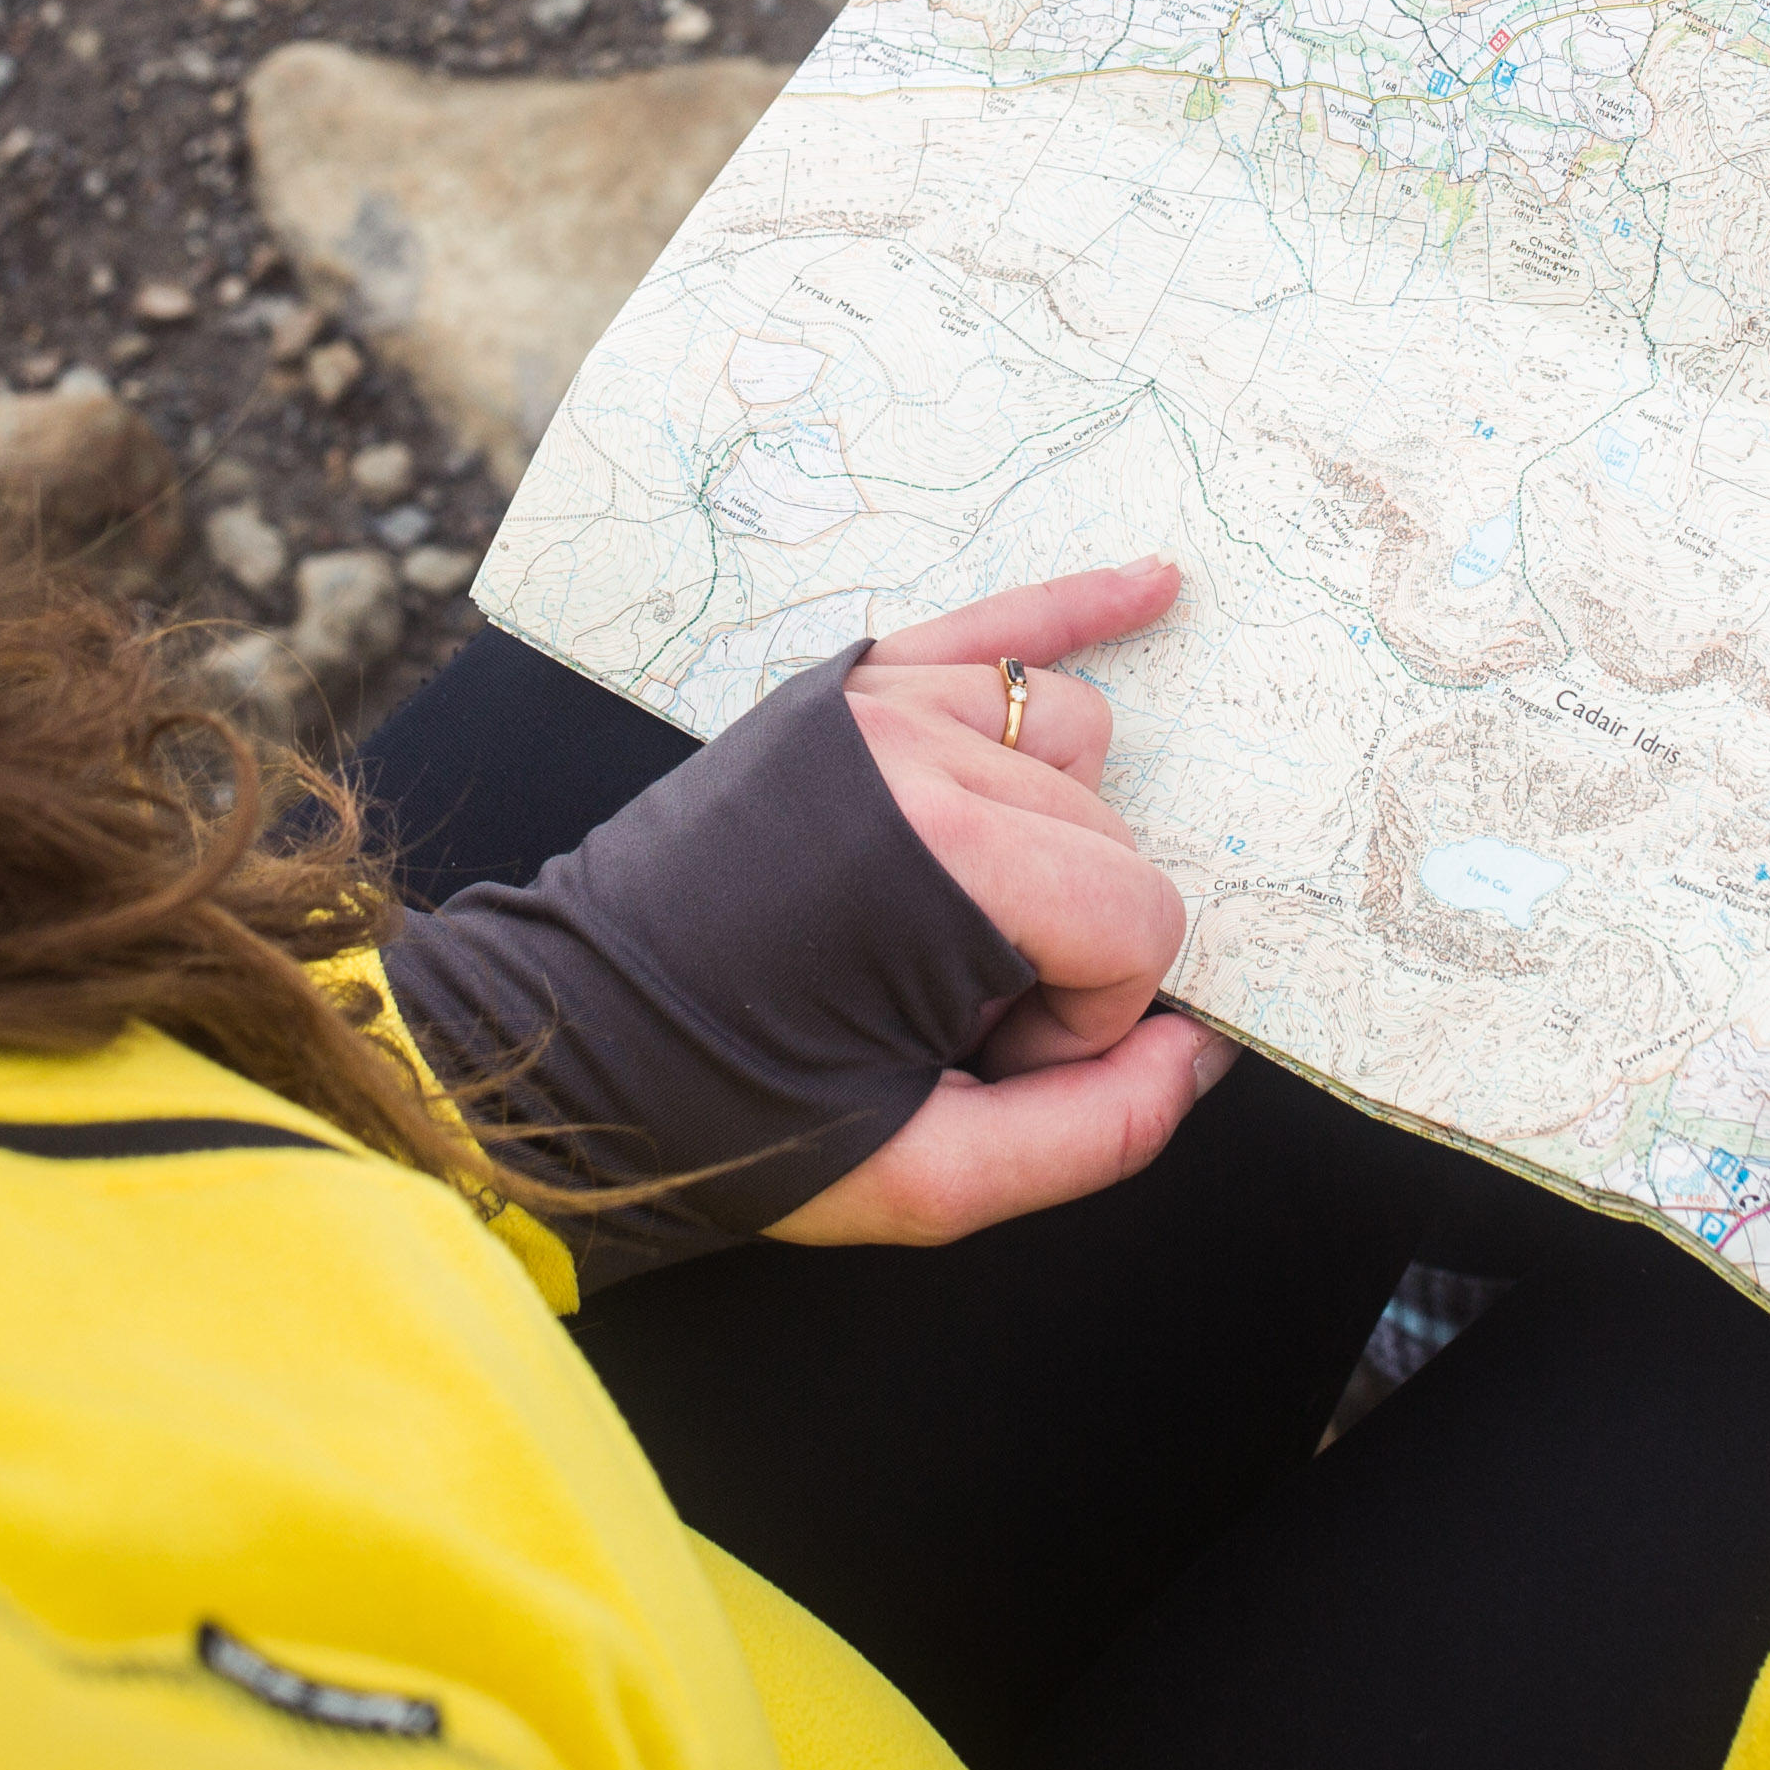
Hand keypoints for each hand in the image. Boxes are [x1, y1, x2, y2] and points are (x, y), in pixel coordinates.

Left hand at [771, 560, 1231, 1246]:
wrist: (569, 1044)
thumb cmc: (733, 1115)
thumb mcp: (928, 1181)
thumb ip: (1098, 1130)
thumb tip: (1201, 1051)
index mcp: (943, 861)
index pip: (1138, 922)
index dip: (1087, 1021)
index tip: (988, 1059)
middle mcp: (916, 750)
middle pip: (1110, 837)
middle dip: (1066, 945)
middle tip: (954, 1018)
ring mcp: (875, 702)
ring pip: (1073, 740)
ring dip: (1054, 834)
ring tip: (957, 920)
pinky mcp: (844, 689)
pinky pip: (997, 626)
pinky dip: (1080, 608)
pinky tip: (1155, 588)